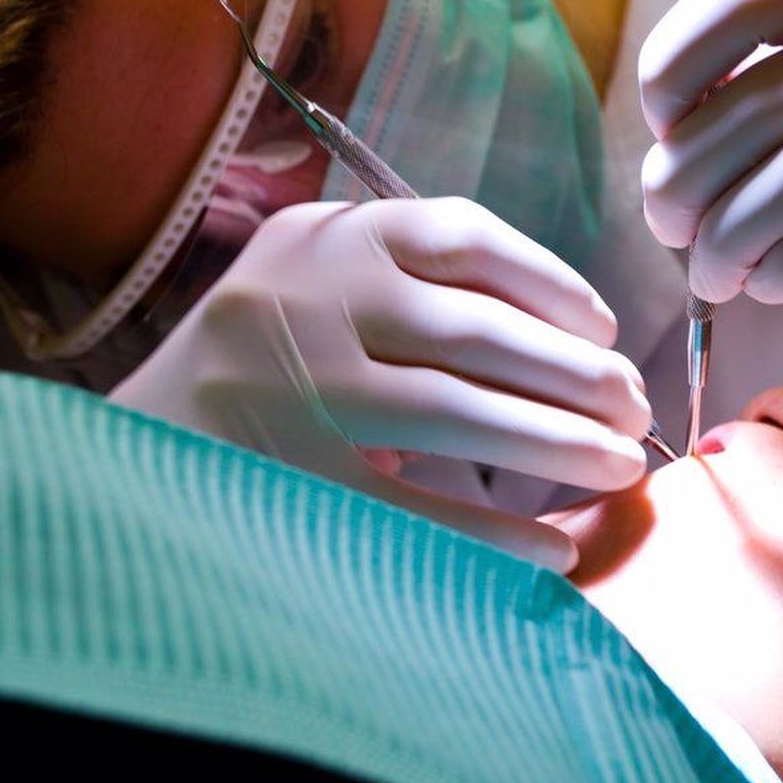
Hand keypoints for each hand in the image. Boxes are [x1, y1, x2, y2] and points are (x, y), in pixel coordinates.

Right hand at [110, 197, 650, 571]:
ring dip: (553, 443)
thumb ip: (417, 268)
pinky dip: (489, 529)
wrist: (149, 428)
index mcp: (337, 235)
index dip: (554, 283)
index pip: (467, 236)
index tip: (605, 330)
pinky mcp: (293, 476)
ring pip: (456, 412)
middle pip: (478, 332)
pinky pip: (412, 508)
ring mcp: (302, 389)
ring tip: (616, 465)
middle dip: (575, 375)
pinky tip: (549, 546)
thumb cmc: (270, 340)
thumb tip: (567, 331)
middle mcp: (317, 299)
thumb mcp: (324, 266)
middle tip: (633, 408)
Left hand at [638, 0, 782, 326]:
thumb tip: (693, 99)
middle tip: (669, 219)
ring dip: (718, 247)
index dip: (673, 66)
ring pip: (768, 196)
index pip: (732, 2)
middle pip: (735, 118)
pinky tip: (766, 285)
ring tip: (708, 271)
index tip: (663, 117)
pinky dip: (775, 274)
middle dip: (680, 184)